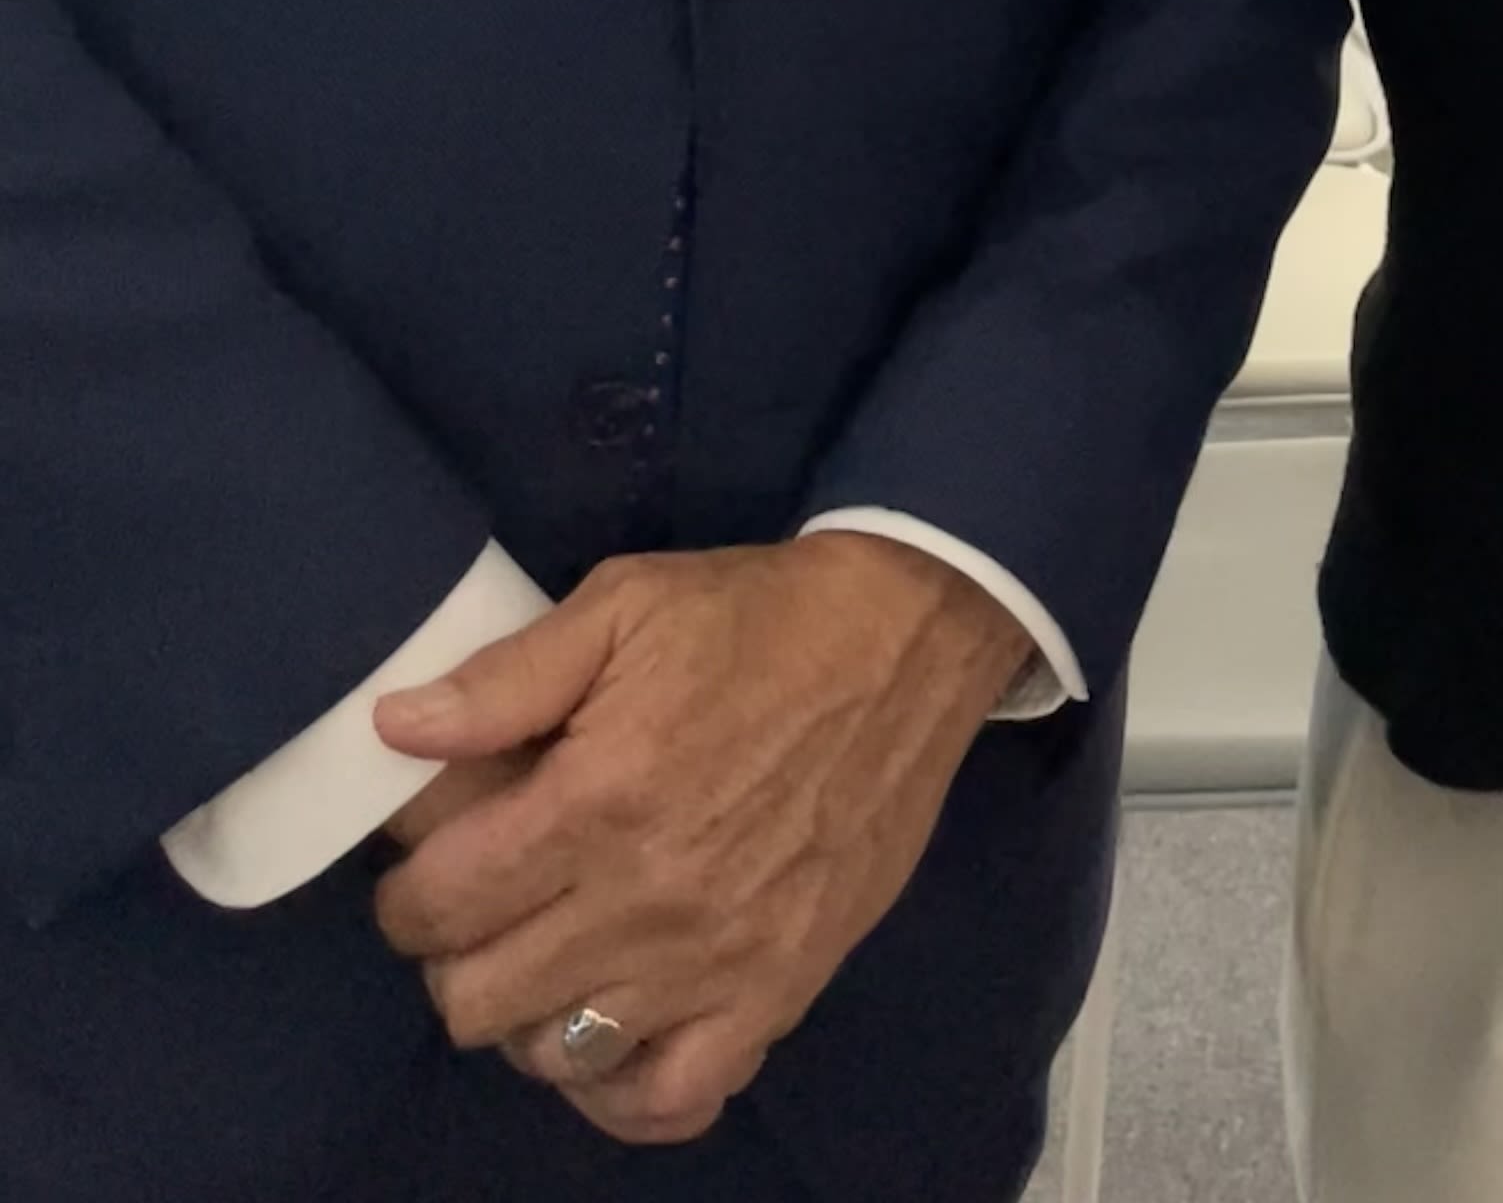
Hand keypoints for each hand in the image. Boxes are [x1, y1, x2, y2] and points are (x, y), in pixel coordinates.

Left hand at [368, 536, 1031, 1147]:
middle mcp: (648, 900)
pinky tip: (612, 1033)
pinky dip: (624, 1087)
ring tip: (547, 951)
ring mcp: (716, 960)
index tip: (429, 860)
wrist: (907, 641)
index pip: (438, 905)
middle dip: (452, 953)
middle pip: (477, 999)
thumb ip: (505, 678)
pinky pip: (673, 1098)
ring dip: (528, 1012)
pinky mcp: (778, 991)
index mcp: (598, 799)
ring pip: (556, 1056)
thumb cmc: (755, 619)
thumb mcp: (624, 604)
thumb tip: (394, 728)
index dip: (407, 889)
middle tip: (485, 901)